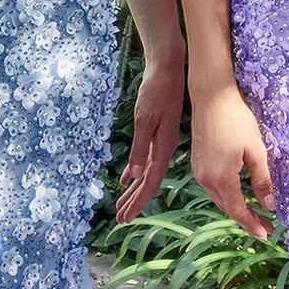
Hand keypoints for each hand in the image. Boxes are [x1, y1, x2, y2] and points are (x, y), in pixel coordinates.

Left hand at [117, 51, 184, 222]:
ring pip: (146, 172)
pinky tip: (127, 180)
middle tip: (120, 219)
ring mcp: (160, 141)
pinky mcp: (155, 133)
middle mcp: (164, 148)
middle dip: (134, 201)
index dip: (138, 202)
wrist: (167, 69)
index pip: (150, 182)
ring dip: (134, 190)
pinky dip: (134, 171)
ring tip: (121, 206)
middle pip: (148, 182)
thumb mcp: (144, 119)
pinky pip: (144, 158)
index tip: (126, 217)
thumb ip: (140, 147)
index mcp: (163, 147)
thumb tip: (137, 176)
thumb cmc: (156, 91)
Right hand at [191, 81, 273, 239]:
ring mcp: (198, 171)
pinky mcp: (197, 162)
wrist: (211, 97)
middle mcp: (205, 179)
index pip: (238, 210)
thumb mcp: (256, 150)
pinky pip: (212, 187)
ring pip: (219, 198)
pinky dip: (226, 194)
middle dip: (246, 218)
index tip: (266, 235)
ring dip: (235, 207)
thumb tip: (270, 205)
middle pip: (226, 207)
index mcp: (221, 178)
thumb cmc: (236, 120)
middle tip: (266, 226)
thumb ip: (262, 180)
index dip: (252, 224)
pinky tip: (238, 193)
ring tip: (254, 212)